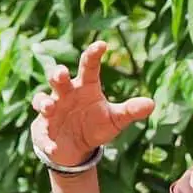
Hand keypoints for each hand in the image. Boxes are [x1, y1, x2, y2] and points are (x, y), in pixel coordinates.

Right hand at [29, 40, 154, 167]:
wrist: (77, 147)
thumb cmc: (96, 125)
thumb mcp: (115, 119)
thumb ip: (130, 111)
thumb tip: (151, 104)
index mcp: (84, 87)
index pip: (88, 67)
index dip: (93, 55)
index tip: (102, 44)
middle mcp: (66, 94)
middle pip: (58, 78)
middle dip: (57, 74)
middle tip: (62, 74)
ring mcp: (51, 110)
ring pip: (42, 100)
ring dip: (44, 102)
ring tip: (50, 107)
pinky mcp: (42, 129)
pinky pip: (41, 132)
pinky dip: (46, 140)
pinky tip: (53, 147)